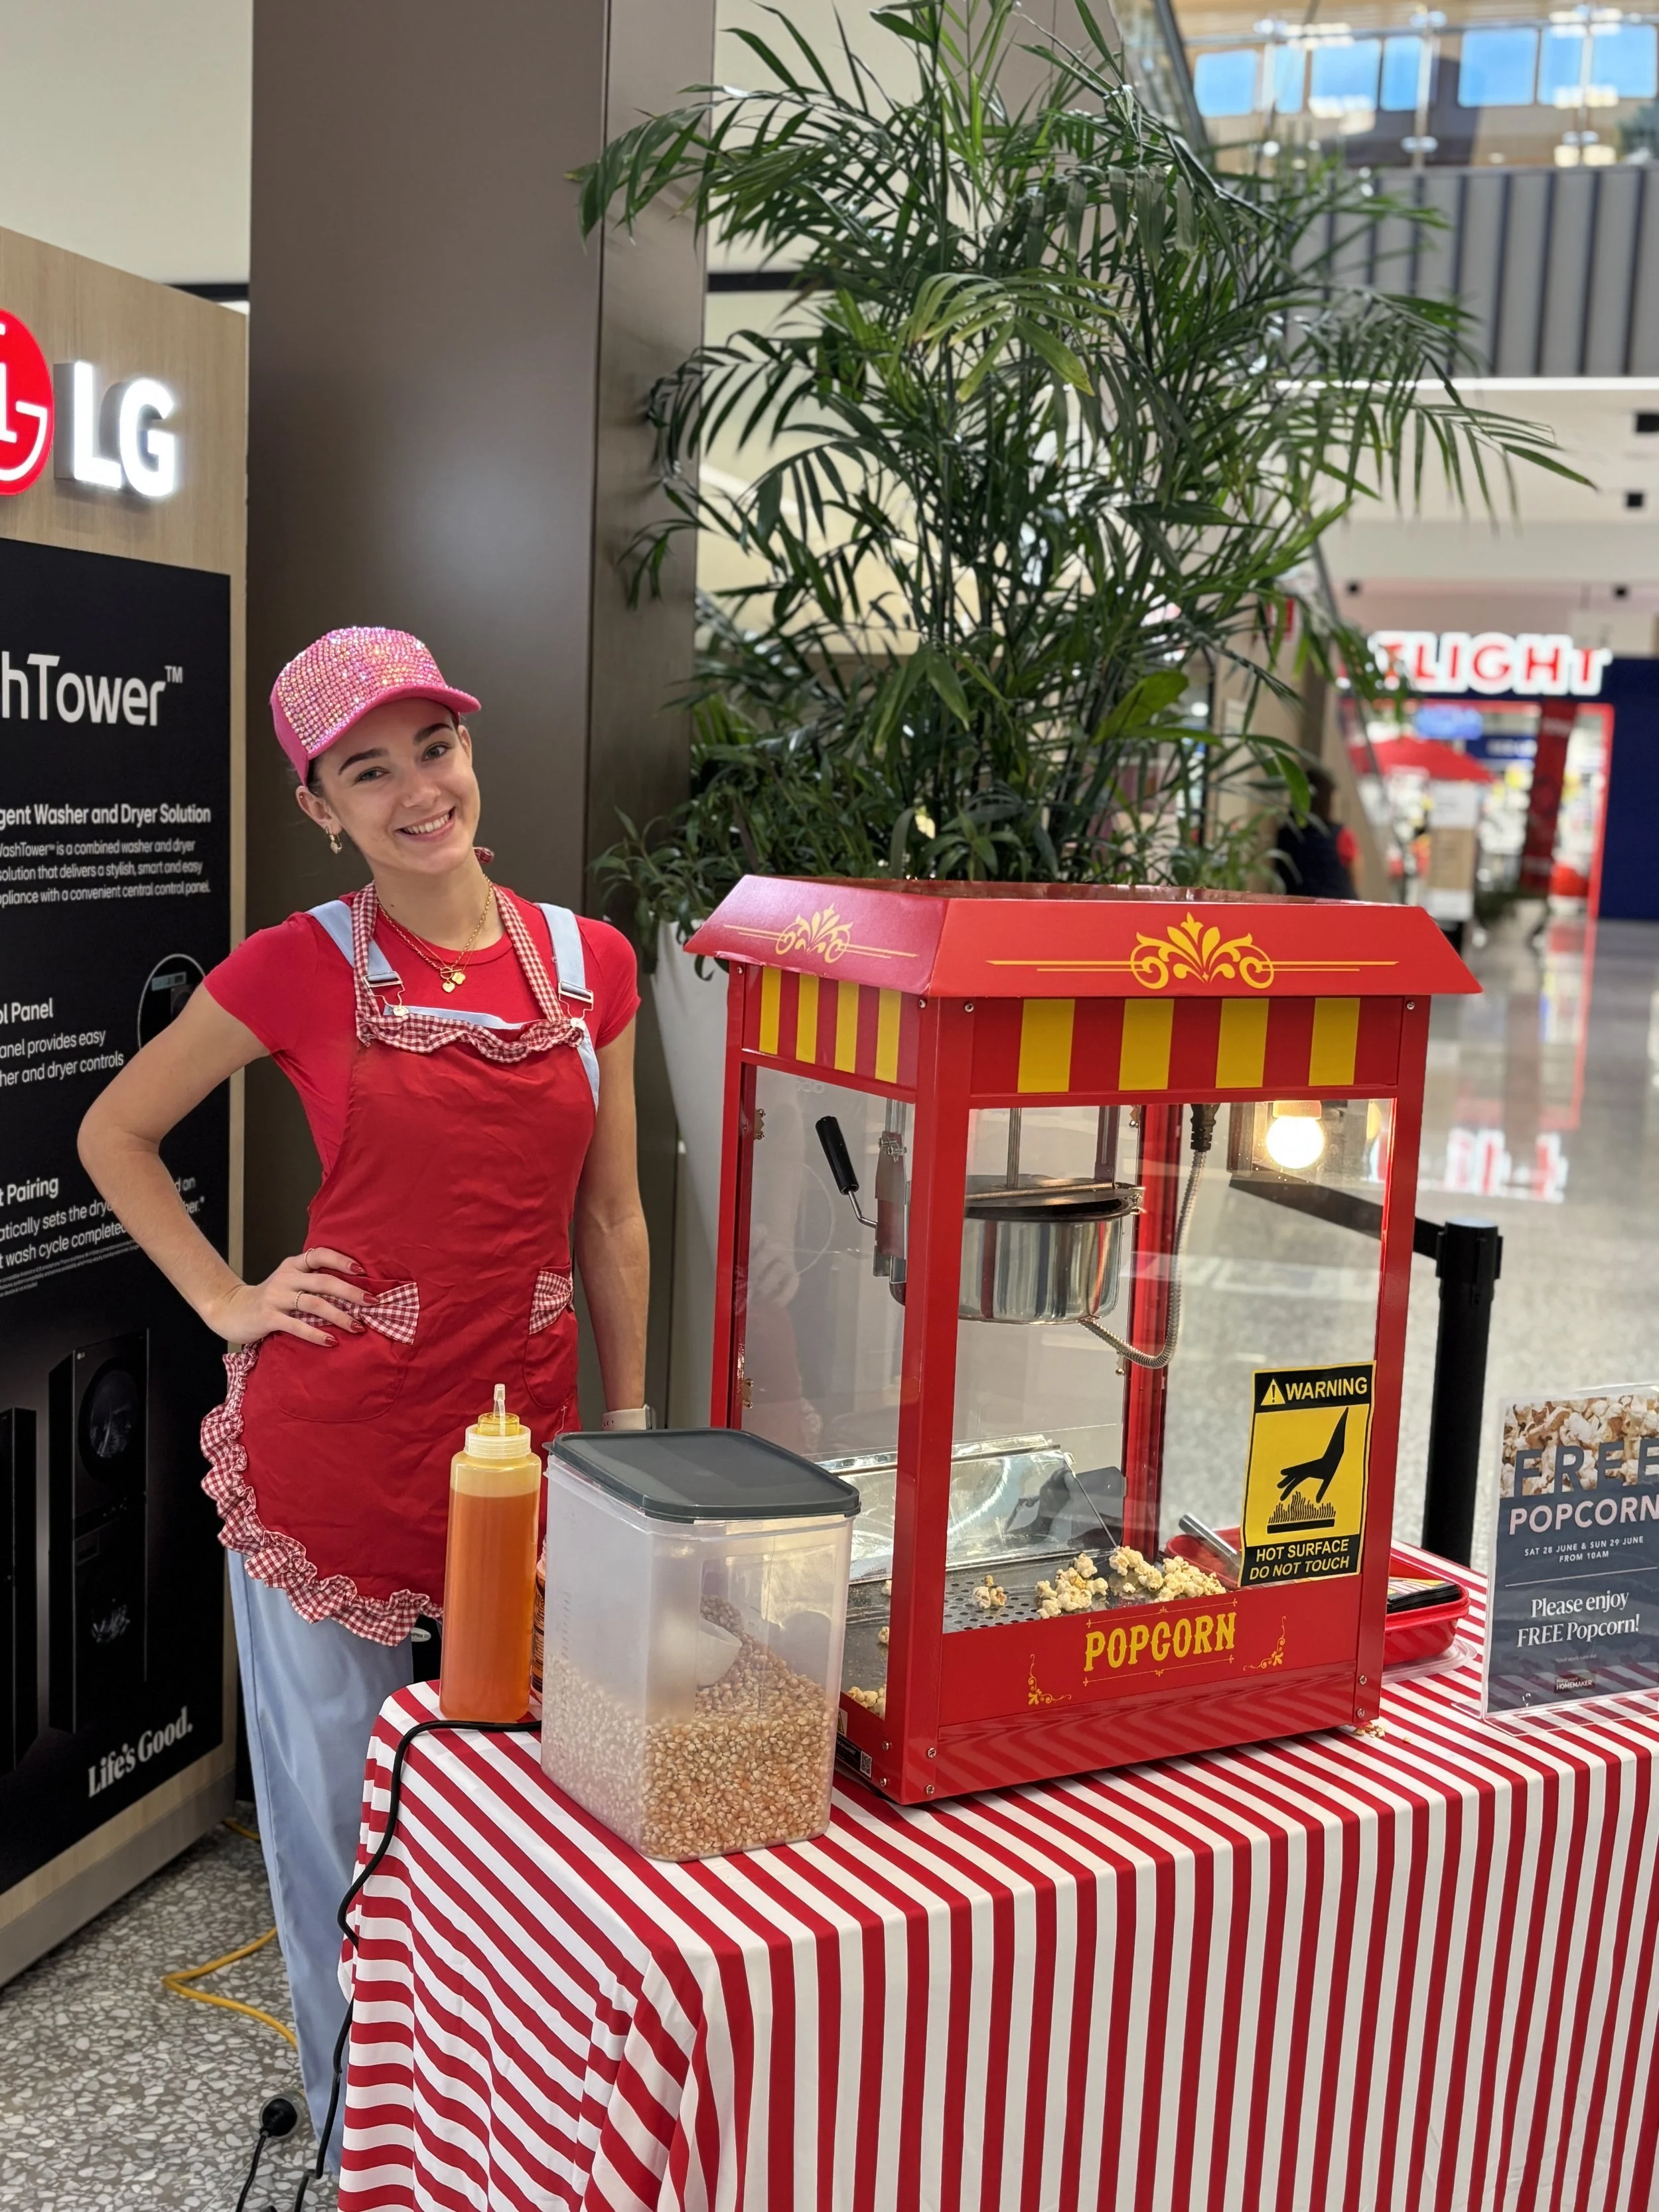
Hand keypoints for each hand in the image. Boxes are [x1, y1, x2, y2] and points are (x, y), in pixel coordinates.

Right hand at [207, 1247, 366, 1347]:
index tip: (362, 1271)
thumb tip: (352, 1290)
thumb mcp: (288, 1282)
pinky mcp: (268, 1317)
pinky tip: (331, 1341)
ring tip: (358, 1327)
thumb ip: (312, 1282)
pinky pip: (296, 1325)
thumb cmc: (269, 1298)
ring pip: (314, 1303)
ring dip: (340, 1316)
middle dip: (351, 1292)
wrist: (230, 1310)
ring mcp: (276, 1297)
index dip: (341, 1260)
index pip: (319, 1255)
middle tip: (372, 1303)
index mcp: (292, 1265)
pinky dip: (316, 1334)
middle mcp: (285, 1277)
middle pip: (323, 1281)